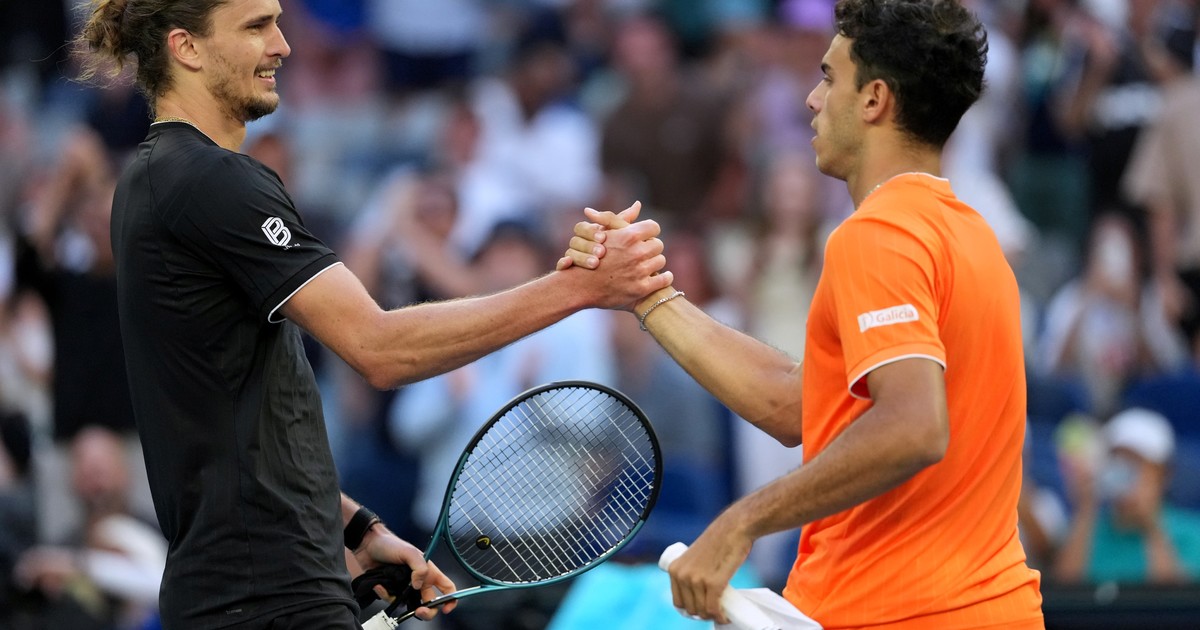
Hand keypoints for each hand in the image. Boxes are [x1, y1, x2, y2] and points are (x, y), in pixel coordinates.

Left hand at [355, 527, 457, 619]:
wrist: (367, 545)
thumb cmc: (390, 544)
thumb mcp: (409, 552)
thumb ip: (420, 568)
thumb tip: (418, 585)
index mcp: (429, 572)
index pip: (446, 587)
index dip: (450, 599)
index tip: (445, 608)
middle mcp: (419, 581)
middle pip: (429, 603)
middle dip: (426, 611)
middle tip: (419, 611)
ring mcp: (405, 588)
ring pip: (409, 605)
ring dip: (401, 603)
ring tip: (391, 592)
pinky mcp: (391, 591)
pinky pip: (391, 601)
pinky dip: (385, 595)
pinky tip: (379, 586)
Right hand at [556, 204, 640, 269]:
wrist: (618, 281)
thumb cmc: (621, 255)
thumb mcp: (623, 237)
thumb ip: (625, 223)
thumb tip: (637, 204)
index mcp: (588, 234)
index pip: (581, 227)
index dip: (590, 231)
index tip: (603, 237)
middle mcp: (578, 244)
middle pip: (574, 240)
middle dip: (587, 245)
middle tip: (601, 252)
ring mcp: (572, 258)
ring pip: (569, 253)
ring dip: (580, 256)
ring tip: (594, 263)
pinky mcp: (568, 271)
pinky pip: (560, 265)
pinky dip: (562, 263)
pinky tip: (569, 264)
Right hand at [557, 202, 672, 310]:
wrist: (581, 286)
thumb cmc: (590, 255)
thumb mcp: (604, 233)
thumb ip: (622, 218)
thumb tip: (638, 204)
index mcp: (629, 236)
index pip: (653, 227)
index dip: (648, 232)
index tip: (644, 238)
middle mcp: (636, 253)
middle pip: (658, 244)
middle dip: (650, 248)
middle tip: (642, 253)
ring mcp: (639, 271)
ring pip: (661, 260)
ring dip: (654, 262)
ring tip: (645, 265)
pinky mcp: (641, 288)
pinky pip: (664, 279)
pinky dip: (664, 278)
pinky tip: (660, 277)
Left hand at [667, 514, 752, 623]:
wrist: (734, 529)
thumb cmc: (718, 542)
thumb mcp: (695, 557)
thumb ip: (691, 571)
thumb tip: (697, 593)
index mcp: (674, 569)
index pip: (678, 602)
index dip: (691, 609)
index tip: (703, 608)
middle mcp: (682, 576)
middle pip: (690, 609)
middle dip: (703, 613)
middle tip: (716, 609)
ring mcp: (696, 580)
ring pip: (702, 611)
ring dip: (713, 615)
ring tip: (722, 612)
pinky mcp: (713, 583)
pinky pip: (713, 609)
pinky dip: (719, 616)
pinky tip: (724, 616)